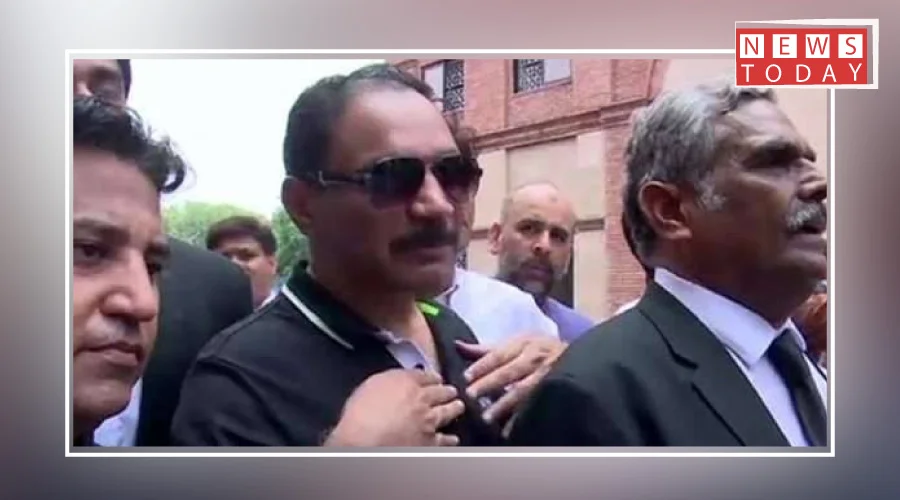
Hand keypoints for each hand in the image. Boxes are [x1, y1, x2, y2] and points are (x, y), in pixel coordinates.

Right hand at [325, 368, 464, 446]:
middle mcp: (422, 398)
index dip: (432, 377)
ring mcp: (429, 420)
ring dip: (455, 408)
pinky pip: (445, 439)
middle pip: (441, 391)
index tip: (435, 378)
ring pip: (449, 411)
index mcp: (406, 382)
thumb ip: (388, 380)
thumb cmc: (360, 414)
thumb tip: (395, 380)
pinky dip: (450, 438)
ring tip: (458, 406)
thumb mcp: (370, 385)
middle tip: (451, 391)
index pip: (425, 375)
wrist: (364, 439)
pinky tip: (453, 438)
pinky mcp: (431, 441)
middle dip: (447, 390)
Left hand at [457, 335, 565, 424]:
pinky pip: (534, 405)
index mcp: (523, 343)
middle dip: (490, 383)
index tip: (467, 377)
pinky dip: (521, 418)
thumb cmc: (537, 348)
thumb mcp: (516, 342)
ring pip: (522, 390)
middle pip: (509, 372)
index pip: (499, 355)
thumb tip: (458, 345)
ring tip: (487, 416)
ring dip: (504, 404)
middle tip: (471, 395)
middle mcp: (535, 358)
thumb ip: (487, 348)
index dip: (482, 366)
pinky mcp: (552, 391)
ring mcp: (545, 375)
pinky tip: (508, 429)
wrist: (573, 356)